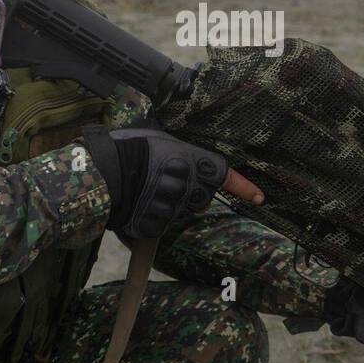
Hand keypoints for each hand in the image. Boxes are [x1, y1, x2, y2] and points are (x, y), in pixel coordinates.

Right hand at [82, 127, 262, 241]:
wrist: (105, 173)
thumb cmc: (130, 147)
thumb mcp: (160, 137)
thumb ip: (181, 150)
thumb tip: (184, 151)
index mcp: (194, 162)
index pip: (227, 177)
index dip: (244, 188)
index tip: (258, 198)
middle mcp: (191, 188)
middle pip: (204, 197)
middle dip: (193, 193)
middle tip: (169, 182)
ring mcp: (175, 209)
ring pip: (183, 211)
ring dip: (172, 204)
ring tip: (147, 189)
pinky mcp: (158, 225)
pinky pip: (162, 223)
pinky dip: (154, 216)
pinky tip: (139, 203)